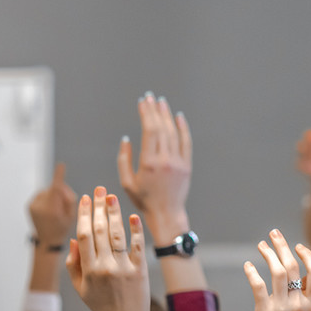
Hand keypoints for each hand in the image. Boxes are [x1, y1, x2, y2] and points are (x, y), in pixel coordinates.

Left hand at [29, 163, 77, 245]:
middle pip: (54, 189)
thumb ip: (68, 199)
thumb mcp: (71, 216)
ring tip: (57, 208)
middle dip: (62, 192)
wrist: (47, 240)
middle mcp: (40, 207)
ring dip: (54, 195)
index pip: (56, 189)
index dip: (59, 176)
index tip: (61, 165)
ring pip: (48, 191)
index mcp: (52, 211)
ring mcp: (33, 205)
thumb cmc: (62, 228)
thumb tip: (61, 186)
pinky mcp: (30, 205)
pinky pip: (42, 195)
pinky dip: (48, 198)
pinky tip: (50, 208)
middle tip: (66, 203)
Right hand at [66, 187, 149, 310]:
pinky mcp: (140, 271)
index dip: (84, 215)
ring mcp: (124, 268)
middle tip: (99, 190)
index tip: (85, 199)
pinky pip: (138, 246)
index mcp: (88, 270)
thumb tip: (74, 238)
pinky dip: (136, 230)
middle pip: (100, 231)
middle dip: (99, 208)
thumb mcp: (81, 288)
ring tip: (112, 197)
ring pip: (117, 235)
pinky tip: (133, 216)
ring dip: (115, 213)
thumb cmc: (101, 306)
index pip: (84, 235)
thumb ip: (74, 264)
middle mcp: (105, 267)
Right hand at [118, 93, 191, 240]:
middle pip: (161, 128)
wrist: (166, 214)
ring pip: (173, 133)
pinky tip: (178, 117)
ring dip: (167, 116)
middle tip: (150, 97)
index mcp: (148, 163)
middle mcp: (165, 160)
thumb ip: (124, 159)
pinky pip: (186, 143)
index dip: (146, 113)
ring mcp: (178, 163)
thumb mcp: (126, 182)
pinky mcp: (187, 166)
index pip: (149, 131)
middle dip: (155, 110)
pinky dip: (183, 128)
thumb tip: (126, 139)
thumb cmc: (143, 200)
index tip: (142, 102)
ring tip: (161, 103)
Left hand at [243, 229, 310, 310]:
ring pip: (276, 271)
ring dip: (268, 253)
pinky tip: (248, 265)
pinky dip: (252, 271)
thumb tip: (301, 279)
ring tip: (261, 245)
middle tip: (274, 233)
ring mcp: (281, 308)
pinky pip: (258, 285)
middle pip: (293, 266)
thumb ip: (308, 301)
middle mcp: (299, 305)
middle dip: (283, 245)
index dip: (307, 254)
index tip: (297, 245)